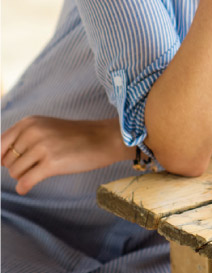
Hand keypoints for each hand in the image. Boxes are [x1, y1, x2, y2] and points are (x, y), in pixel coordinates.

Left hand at [1, 116, 131, 194]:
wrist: (104, 138)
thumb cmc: (75, 136)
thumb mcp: (46, 127)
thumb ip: (22, 138)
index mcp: (30, 122)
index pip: (0, 144)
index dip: (4, 157)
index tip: (16, 162)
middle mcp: (34, 131)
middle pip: (6, 161)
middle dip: (18, 166)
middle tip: (37, 164)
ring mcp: (43, 147)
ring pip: (15, 172)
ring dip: (25, 175)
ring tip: (42, 169)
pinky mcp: (51, 163)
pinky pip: (24, 182)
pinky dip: (24, 187)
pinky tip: (29, 185)